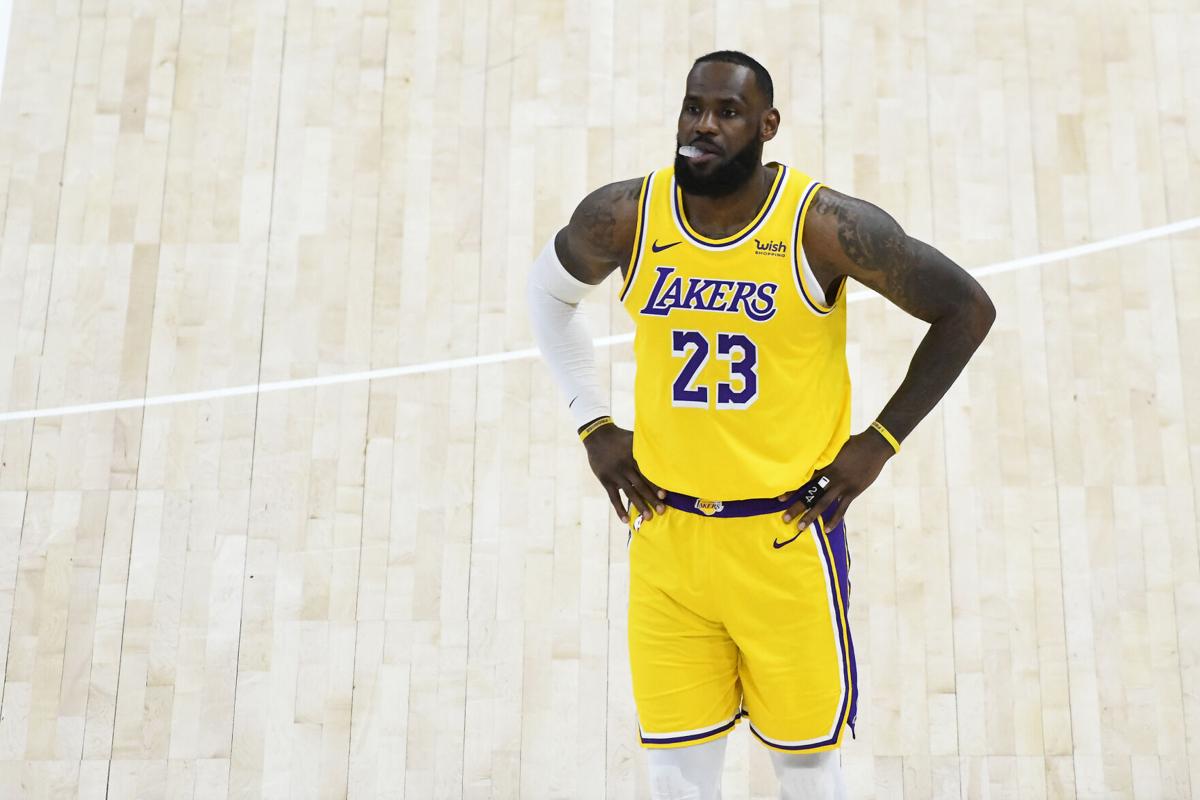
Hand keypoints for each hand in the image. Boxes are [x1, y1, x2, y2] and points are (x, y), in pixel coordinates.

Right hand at [583, 424, 665, 522]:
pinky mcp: (606, 481)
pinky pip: (614, 498)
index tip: (665, 495)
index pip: (647, 473)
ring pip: (629, 493)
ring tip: (648, 517)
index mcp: (634, 457)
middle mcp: (625, 467)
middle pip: (640, 486)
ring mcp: (615, 475)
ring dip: (639, 506)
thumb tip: (666, 446)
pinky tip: (626, 520)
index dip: (656, 484)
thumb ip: (647, 445)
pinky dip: (619, 509)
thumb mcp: (634, 437)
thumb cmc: (619, 437)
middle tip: (662, 511)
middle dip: (652, 499)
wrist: (597, 436)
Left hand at [779, 430, 894, 531]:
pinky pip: (842, 509)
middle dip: (797, 507)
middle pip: (810, 494)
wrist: (875, 446)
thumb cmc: (854, 442)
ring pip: (823, 504)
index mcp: (824, 466)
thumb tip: (809, 449)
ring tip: (800, 527)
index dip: (792, 489)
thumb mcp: (835, 445)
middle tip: (785, 519)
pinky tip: (827, 529)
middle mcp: (831, 477)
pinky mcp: (853, 492)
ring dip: (811, 516)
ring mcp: (842, 486)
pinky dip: (834, 520)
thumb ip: (823, 453)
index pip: (804, 480)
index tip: (779, 498)